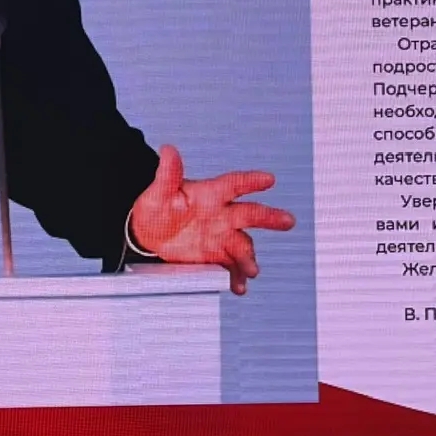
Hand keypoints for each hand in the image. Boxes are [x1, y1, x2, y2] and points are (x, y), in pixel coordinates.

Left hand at [128, 145, 295, 294]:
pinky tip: (238, 285)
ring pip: (243, 244)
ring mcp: (221, 235)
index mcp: (210, 194)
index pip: (233, 184)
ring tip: (251, 270)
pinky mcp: (217, 255)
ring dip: (249, 257)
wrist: (148, 236)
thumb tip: (167, 150)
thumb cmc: (155, 209)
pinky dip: (237, 276)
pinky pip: (232, 265)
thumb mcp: (157, 192)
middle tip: (287, 221)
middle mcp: (221, 214)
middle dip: (268, 217)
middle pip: (249, 214)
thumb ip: (167, 174)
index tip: (269, 179)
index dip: (251, 181)